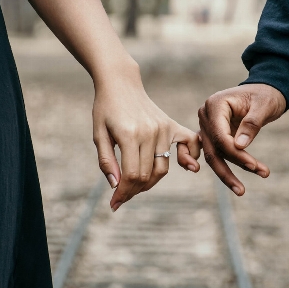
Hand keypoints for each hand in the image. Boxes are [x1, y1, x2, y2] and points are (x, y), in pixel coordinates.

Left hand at [93, 63, 200, 211]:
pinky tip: (186, 166)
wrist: (120, 83)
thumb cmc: (105, 109)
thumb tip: (116, 186)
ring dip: (150, 182)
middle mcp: (150, 132)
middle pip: (147, 175)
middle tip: (122, 196)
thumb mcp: (98, 134)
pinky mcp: (171, 125)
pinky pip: (189, 144)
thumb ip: (107, 161)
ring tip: (136, 185)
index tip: (115, 204)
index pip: (131, 175)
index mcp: (129, 135)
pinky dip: (189, 157)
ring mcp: (163, 128)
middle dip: (133, 191)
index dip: (123, 193)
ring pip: (162, 168)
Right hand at [198, 83, 285, 194]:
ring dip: (226, 173)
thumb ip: (251, 124)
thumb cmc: (266, 95)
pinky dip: (220, 167)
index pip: (220, 136)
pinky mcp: (212, 134)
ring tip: (241, 190)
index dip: (235, 154)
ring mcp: (206, 126)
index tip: (254, 166)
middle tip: (242, 190)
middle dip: (228, 170)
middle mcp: (205, 115)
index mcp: (214, 105)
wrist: (265, 90)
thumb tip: (239, 146)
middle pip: (213, 149)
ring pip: (212, 155)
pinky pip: (212, 153)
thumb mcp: (264, 106)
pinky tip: (226, 182)